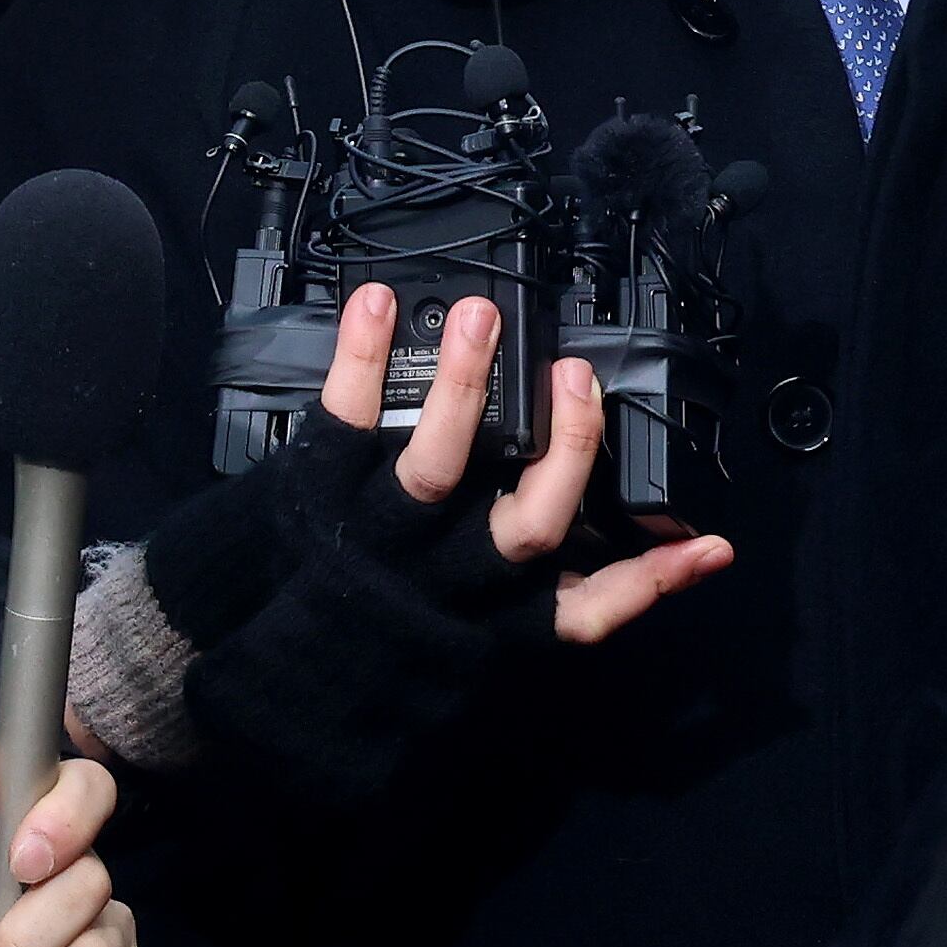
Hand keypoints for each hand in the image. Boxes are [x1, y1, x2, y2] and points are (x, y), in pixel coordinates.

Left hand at [318, 285, 733, 644]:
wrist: (242, 643)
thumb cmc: (362, 622)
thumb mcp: (451, 633)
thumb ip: (525, 595)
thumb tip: (614, 546)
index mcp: (489, 614)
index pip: (585, 611)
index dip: (652, 582)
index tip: (704, 542)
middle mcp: (446, 578)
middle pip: (530, 524)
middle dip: (569, 447)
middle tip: (578, 376)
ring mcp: (383, 531)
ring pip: (438, 464)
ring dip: (466, 383)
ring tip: (484, 317)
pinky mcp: (321, 488)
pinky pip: (344, 418)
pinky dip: (359, 355)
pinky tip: (376, 303)